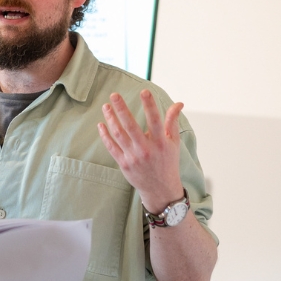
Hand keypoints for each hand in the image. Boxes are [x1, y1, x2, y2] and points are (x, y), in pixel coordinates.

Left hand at [98, 90, 184, 211]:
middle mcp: (146, 149)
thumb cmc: (168, 163)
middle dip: (122, 109)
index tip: (144, 91)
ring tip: (106, 106)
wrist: (160, 190)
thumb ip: (172, 121)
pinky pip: (111, 147)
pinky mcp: (124, 164)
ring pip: (119, 135)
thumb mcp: (173, 143)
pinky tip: (101, 124)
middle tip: (114, 95)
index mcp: (160, 142)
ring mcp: (133, 157)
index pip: (155, 120)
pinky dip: (105, 135)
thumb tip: (179, 103)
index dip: (150, 105)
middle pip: (131, 126)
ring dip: (111, 119)